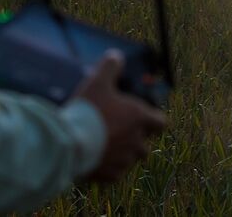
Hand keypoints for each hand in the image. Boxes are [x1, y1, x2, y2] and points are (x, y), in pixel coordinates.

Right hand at [73, 50, 166, 183]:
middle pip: (146, 145)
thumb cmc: (88, 111)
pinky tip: (94, 157)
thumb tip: (116, 55)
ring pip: (129, 160)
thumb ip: (109, 66)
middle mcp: (137, 142)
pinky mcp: (110, 176)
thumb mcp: (97, 81)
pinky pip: (114, 174)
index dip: (154, 120)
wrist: (70, 143)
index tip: (144, 117)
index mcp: (139, 119)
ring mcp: (124, 161)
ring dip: (122, 153)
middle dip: (136, 139)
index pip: (161, 123)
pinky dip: (108, 167)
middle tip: (118, 129)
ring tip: (103, 143)